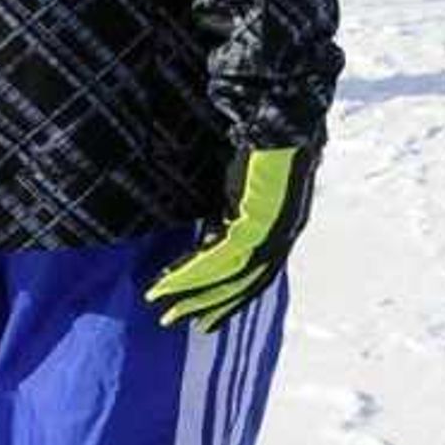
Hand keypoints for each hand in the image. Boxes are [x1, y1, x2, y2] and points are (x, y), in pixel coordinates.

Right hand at [147, 140, 318, 331]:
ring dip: (193, 294)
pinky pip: (220, 257)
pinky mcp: (257, 221)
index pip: (255, 274)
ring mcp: (273, 230)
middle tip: (175, 322)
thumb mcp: (243, 190)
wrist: (278, 122)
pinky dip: (191, 272)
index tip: (203, 317)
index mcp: (280, 228)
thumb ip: (232, 216)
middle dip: (208, 304)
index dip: (228, 297)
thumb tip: (211, 236)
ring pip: (229, 276)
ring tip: (164, 310)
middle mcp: (281, 234)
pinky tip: (167, 282)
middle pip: (244, 283)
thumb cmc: (261, 147)